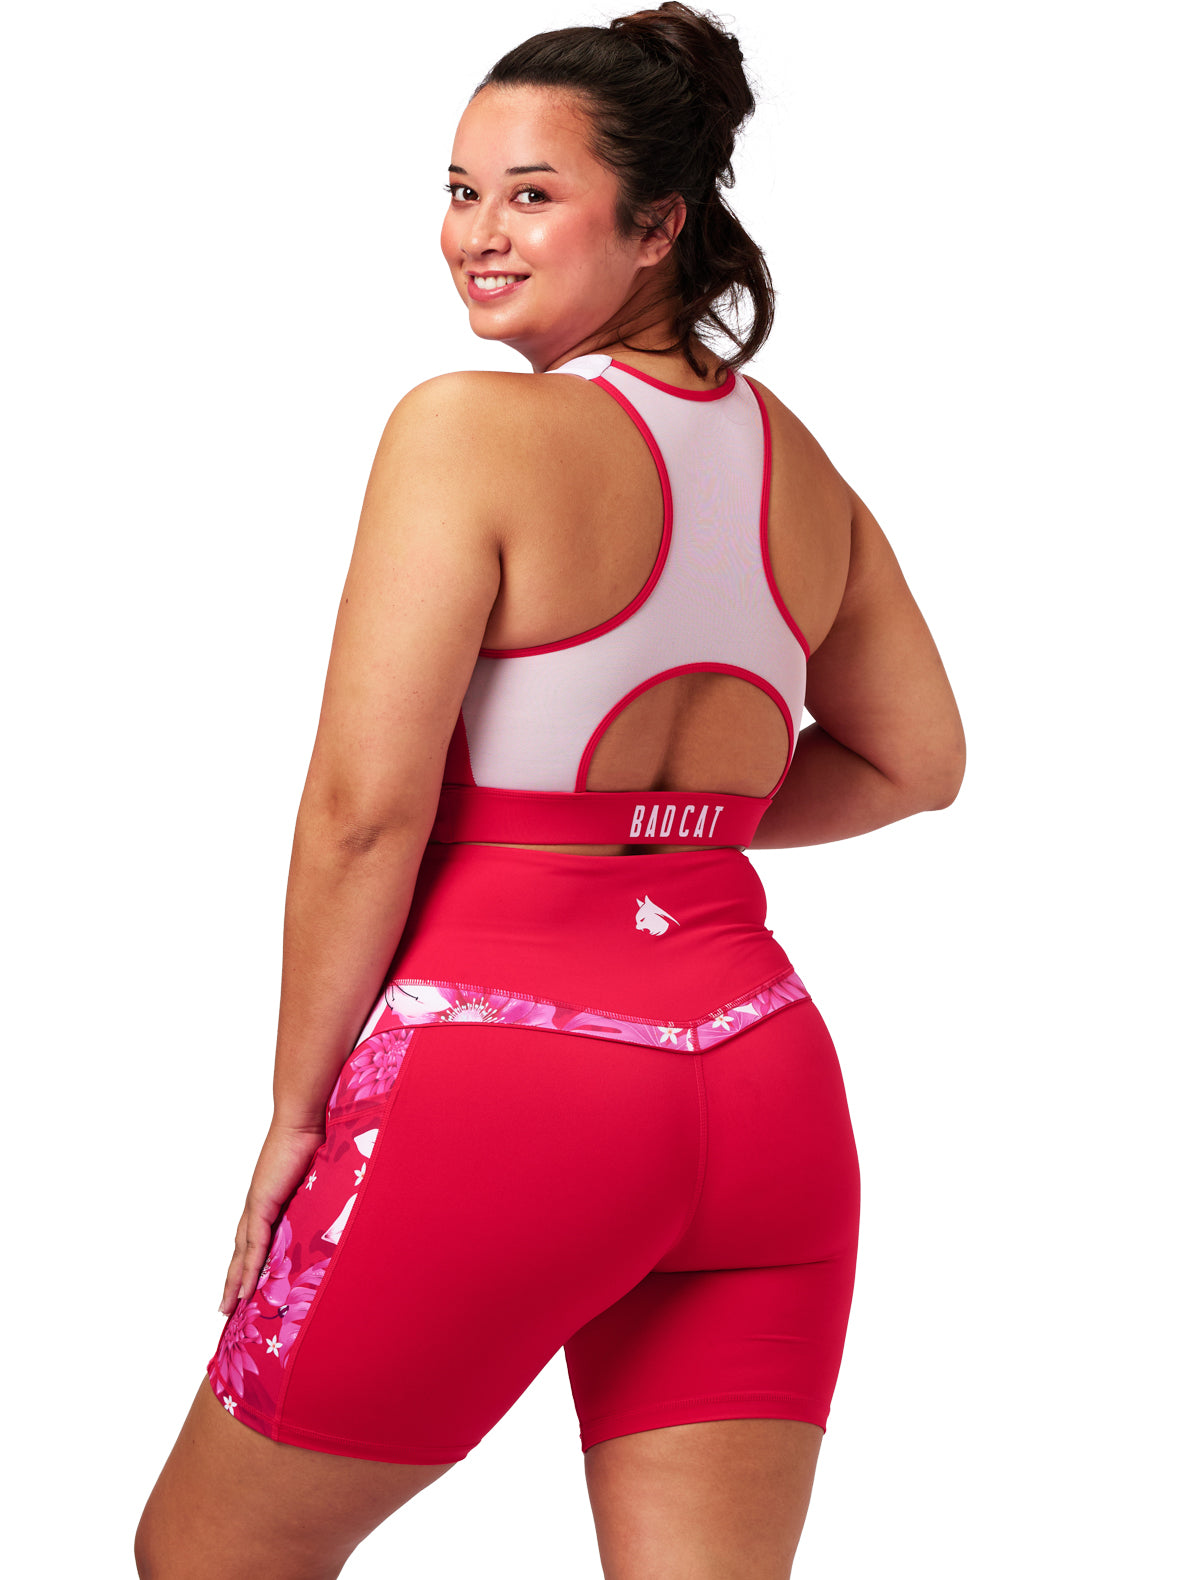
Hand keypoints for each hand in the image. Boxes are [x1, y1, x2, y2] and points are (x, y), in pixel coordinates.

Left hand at [219, 1118, 325, 1315]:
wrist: (305, 1122)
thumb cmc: (315, 1141)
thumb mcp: (319, 1178)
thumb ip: (321, 1195)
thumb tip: (342, 1204)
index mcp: (269, 1199)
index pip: (253, 1238)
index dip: (247, 1262)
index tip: (244, 1284)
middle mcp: (258, 1205)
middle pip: (241, 1252)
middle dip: (234, 1280)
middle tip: (226, 1308)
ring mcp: (257, 1205)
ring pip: (243, 1253)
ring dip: (236, 1281)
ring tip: (229, 1307)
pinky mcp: (262, 1204)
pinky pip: (255, 1244)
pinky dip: (249, 1268)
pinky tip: (245, 1289)